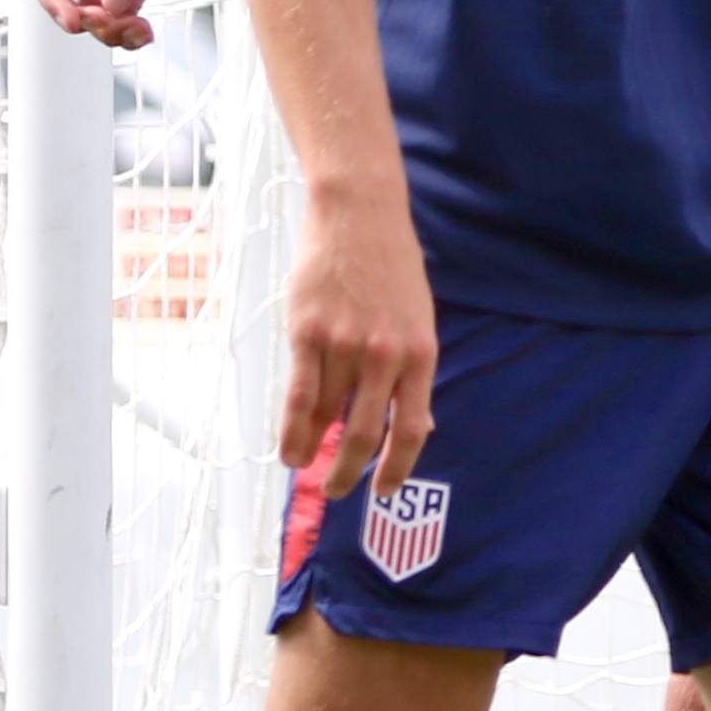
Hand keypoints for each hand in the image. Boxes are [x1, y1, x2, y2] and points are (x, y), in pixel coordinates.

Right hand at [280, 180, 436, 502]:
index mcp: (421, 354)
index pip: (411, 428)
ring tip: (305, 468)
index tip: (384, 492)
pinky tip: (288, 452)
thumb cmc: (392, 270)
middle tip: (338, 492)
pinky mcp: (306, 334)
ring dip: (313, 451)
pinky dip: (291, 430)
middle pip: (366, 433)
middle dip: (350, 472)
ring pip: (326, 417)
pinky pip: (298, 396)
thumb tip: (414, 424)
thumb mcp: (419, 319)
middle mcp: (385, 356)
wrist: (360, 217)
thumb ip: (412, 370)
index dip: (397, 467)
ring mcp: (344, 346)